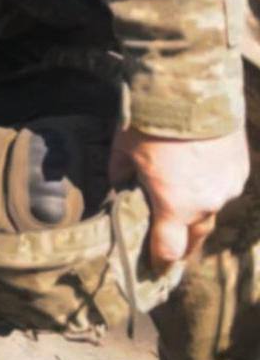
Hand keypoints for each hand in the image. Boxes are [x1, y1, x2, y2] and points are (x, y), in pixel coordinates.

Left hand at [110, 126, 248, 272]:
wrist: (192, 89)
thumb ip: (120, 176)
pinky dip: (209, 188)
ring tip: (183, 211)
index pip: (169, 250)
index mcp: (175, 206)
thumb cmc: (151, 123)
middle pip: (195, 236)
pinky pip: (223, 188)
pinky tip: (197, 179)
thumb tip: (120, 187)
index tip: (154, 270)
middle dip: (183, 246)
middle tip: (172, 254)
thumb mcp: (122, 151)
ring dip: (197, 212)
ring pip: (211, 209)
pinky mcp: (239, 169)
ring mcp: (227, 186)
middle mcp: (206, 203)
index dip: (159, 262)